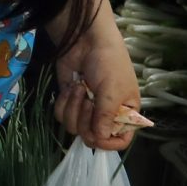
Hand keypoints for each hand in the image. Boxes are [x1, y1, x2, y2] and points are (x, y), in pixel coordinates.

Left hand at [55, 22, 150, 150]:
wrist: (85, 41)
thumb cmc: (109, 64)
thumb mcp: (113, 91)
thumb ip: (105, 118)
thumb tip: (98, 140)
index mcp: (125, 114)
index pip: (120, 141)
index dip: (109, 144)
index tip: (97, 136)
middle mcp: (106, 115)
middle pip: (91, 136)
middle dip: (85, 118)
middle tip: (89, 99)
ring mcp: (86, 109)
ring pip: (73, 127)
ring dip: (73, 108)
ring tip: (80, 88)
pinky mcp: (68, 101)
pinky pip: (61, 116)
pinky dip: (63, 102)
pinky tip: (71, 87)